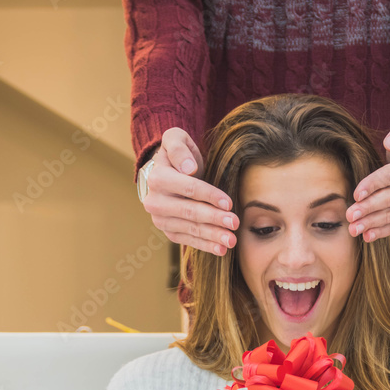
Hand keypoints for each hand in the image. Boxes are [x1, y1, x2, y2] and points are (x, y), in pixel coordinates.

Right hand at [141, 127, 237, 255]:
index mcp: (157, 178)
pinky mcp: (169, 231)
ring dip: (212, 236)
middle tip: (235, 223)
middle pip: (189, 211)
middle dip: (214, 218)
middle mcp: (155, 201)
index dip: (209, 195)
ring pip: (190, 228)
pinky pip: (188, 240)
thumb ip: (179, 148)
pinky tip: (221, 250)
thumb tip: (188, 168)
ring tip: (231, 240)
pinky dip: (205, 246)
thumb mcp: (176, 140)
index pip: (188, 188)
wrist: (167, 173)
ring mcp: (161, 219)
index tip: (228, 202)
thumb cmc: (178, 155)